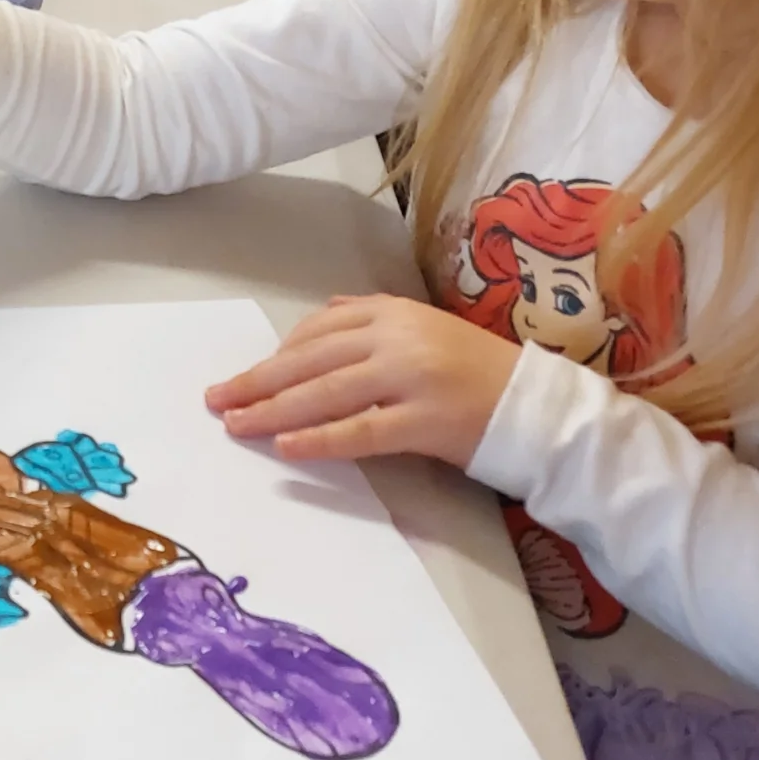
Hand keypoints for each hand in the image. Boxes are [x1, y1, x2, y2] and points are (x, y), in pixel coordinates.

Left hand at [204, 295, 520, 467]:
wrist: (541, 409)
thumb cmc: (478, 372)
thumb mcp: (424, 329)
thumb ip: (371, 320)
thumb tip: (319, 318)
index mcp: (394, 312)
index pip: (318, 331)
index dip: (276, 355)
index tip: (246, 375)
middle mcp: (399, 337)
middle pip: (311, 360)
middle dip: (258, 381)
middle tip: (217, 399)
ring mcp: (413, 377)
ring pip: (326, 393)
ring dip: (273, 410)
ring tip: (236, 423)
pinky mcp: (427, 420)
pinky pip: (362, 431)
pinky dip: (320, 439)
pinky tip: (287, 447)